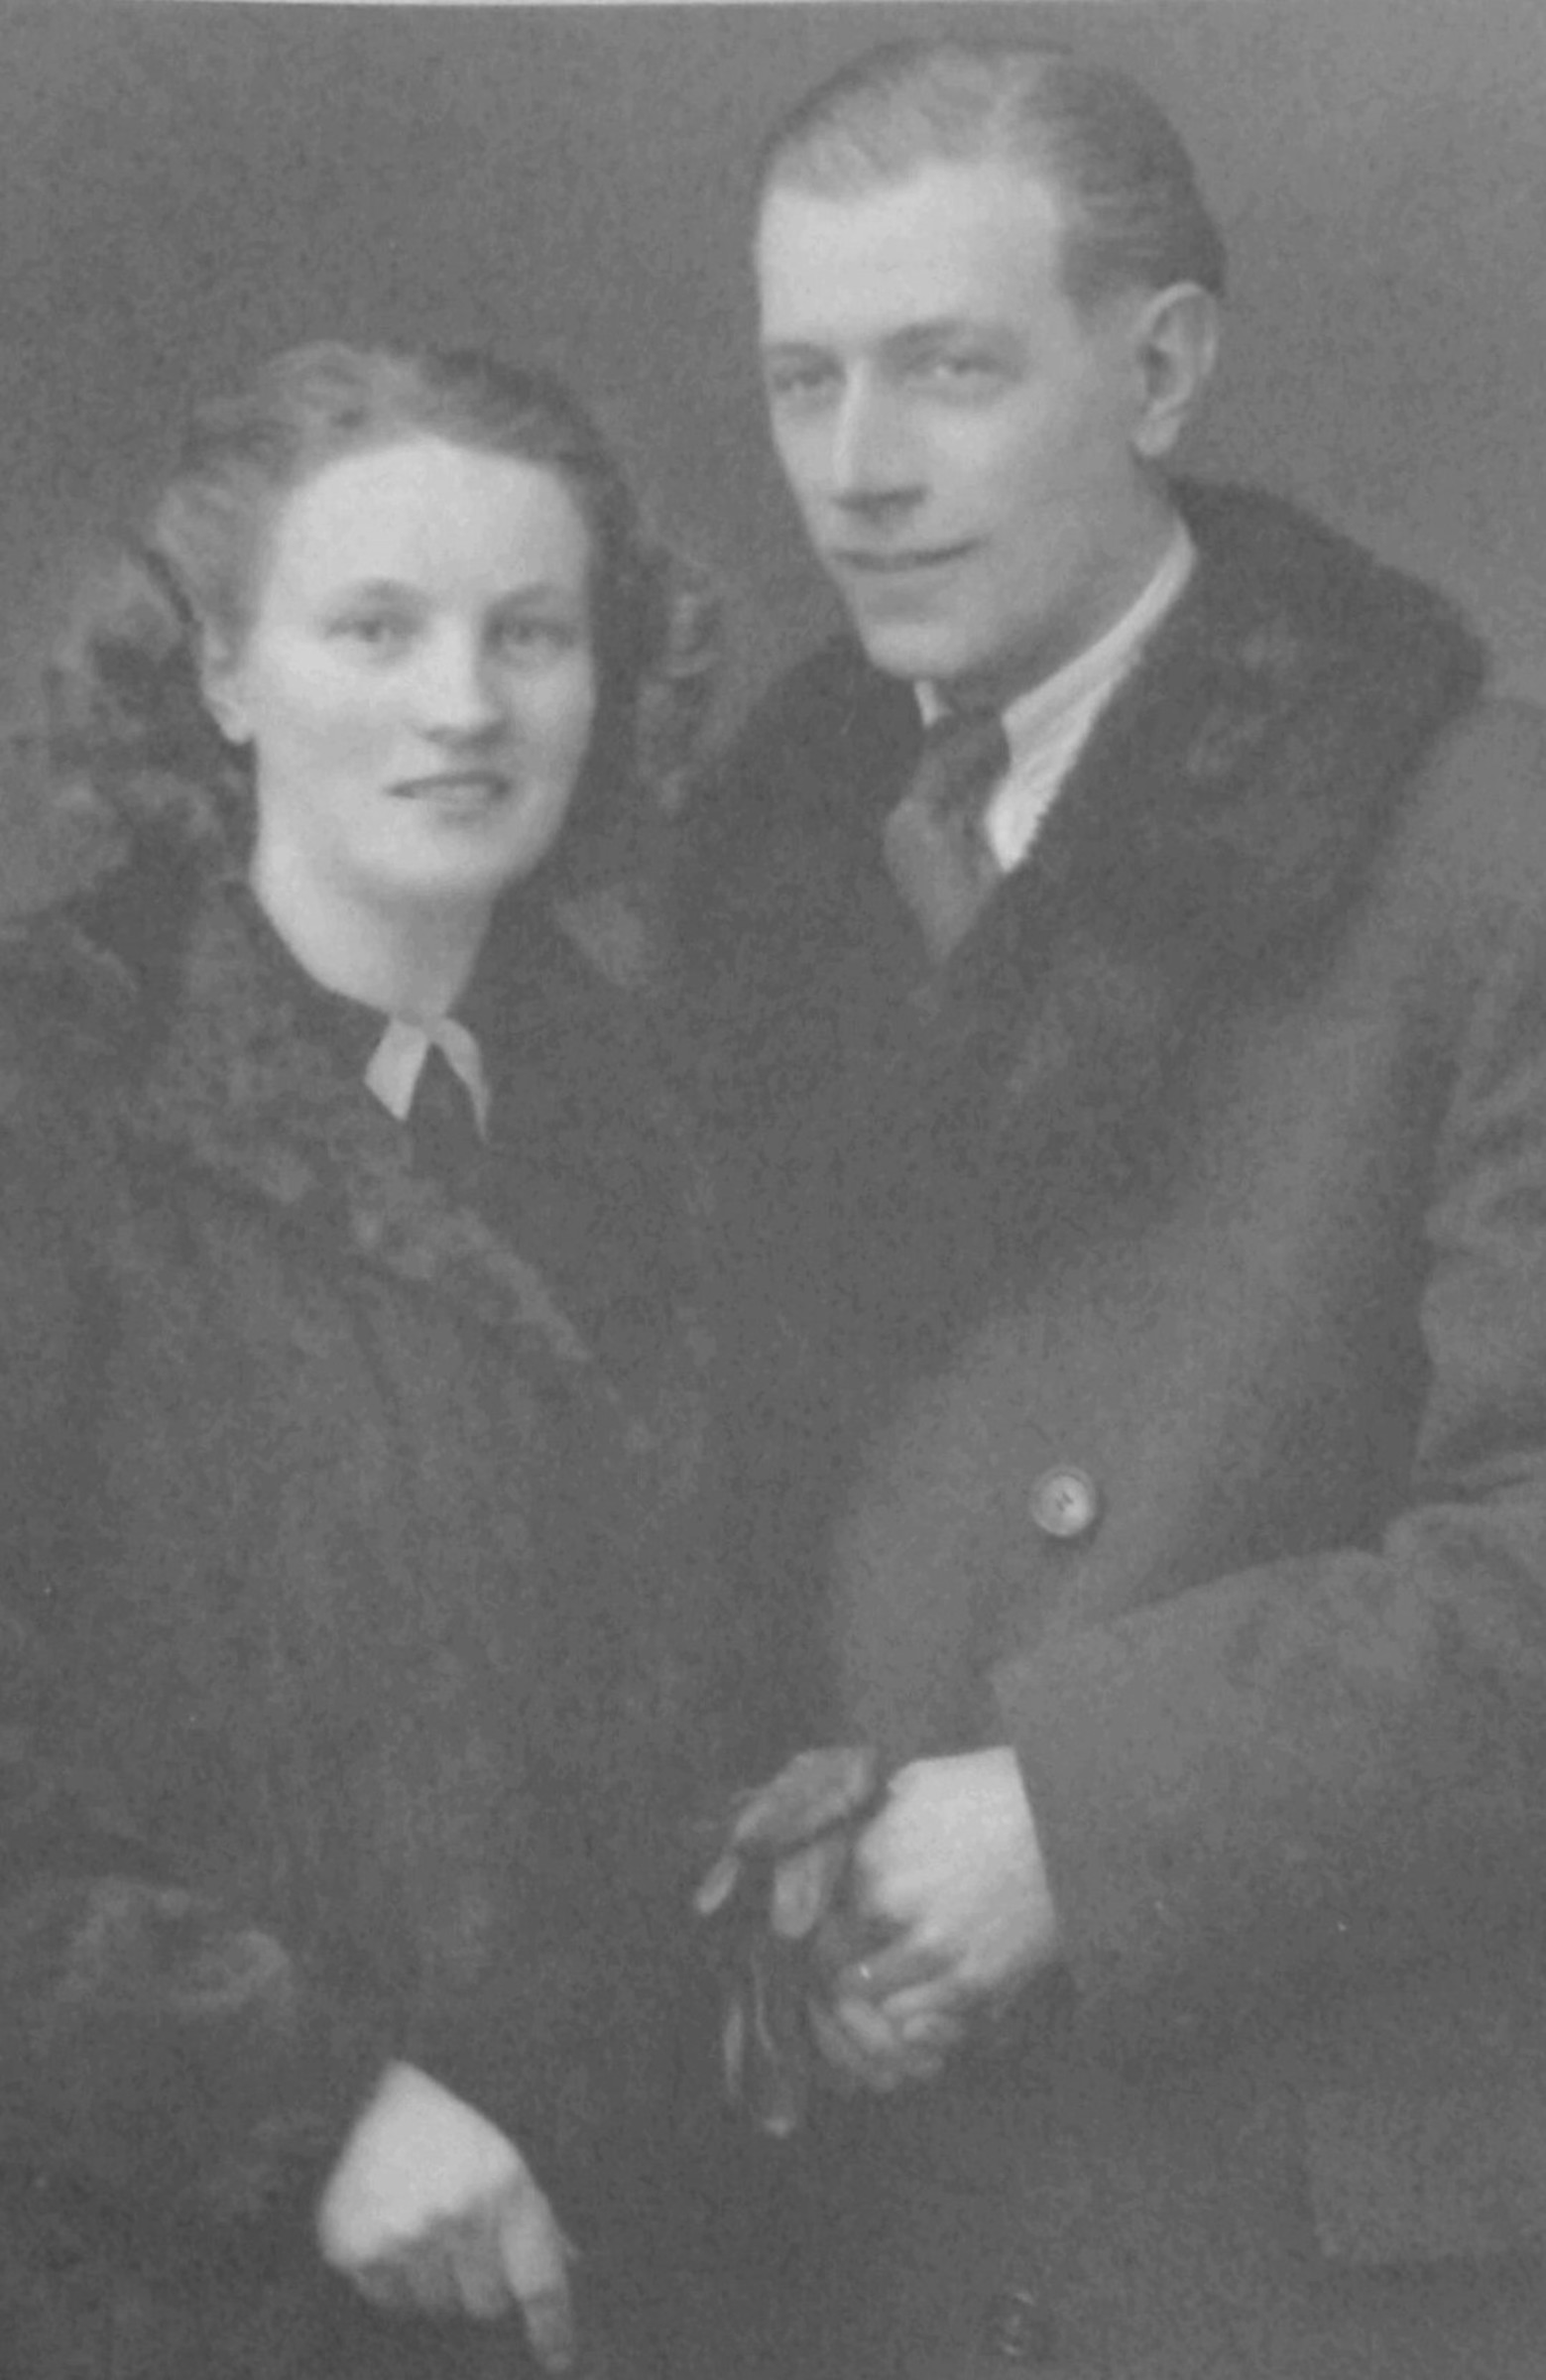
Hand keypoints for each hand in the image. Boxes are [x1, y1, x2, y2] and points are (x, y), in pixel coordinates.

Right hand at [316, 2061, 574, 2368]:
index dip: (552, 2328)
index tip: (557, 2360)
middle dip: (480, 2286)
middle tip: (461, 2245)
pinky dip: (393, 2280)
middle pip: (485, 2306)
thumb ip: (535, 2218)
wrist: (362, 2091)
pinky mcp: (356, 2249)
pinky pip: (388, 2301)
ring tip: (421, 2229)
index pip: (540, 2280)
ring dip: (433, 2283)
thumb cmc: (447, 2130)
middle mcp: (458, 2214)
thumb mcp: (503, 2159)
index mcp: (505, 2187)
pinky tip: (389, 2232)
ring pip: (435, 2308)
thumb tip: (571, 2265)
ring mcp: (404, 2235)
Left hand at [817, 1749, 1059, 2085]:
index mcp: (871, 1856)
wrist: (1071, 1821)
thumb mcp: (917, 1781)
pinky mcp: (977, 1982)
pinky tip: (922, 2001)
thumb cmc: (994, 1790)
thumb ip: (870, 1818)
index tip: (829, 1935)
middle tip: (854, 1970)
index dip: (818, 1929)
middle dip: (841, 1969)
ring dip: (876, 2001)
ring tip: (889, 1992)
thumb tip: (840, 1839)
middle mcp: (892, 1908)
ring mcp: (935, 1951)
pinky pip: (921, 2023)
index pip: (812, 1916)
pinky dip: (915, 2023)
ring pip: (873, 2003)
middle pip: (835, 1965)